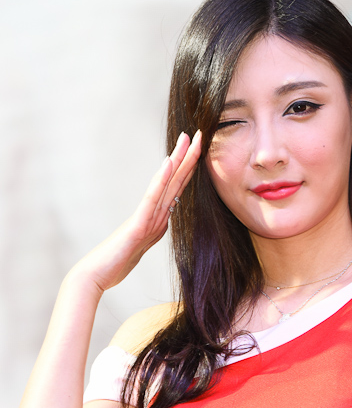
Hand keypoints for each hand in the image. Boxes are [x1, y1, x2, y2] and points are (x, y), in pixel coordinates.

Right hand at [72, 130, 201, 293]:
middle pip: (174, 180)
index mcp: (156, 217)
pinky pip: (152, 198)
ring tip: (186, 139)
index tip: (198, 149)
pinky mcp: (138, 225)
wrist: (96, 275)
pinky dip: (161, 179)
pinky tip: (168, 162)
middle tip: (197, 132)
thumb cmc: (116, 262)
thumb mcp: (142, 245)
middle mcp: (152, 213)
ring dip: (178, 160)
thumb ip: (152, 231)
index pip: (177, 189)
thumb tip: (164, 220)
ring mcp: (145, 217)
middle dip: (187, 156)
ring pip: (166, 184)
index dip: (188, 168)